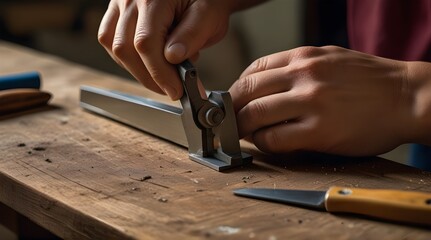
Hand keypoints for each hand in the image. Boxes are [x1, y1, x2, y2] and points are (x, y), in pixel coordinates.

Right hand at [97, 0, 233, 99]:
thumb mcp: (210, 14)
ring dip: (138, 69)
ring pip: (115, 47)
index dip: (159, 73)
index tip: (175, 90)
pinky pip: (111, 40)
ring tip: (165, 72)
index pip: (145, 43)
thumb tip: (172, 59)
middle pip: (124, 48)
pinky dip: (129, 58)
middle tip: (172, 89)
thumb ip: (192, 34)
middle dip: (149, 77)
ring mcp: (119, 3)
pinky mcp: (117, 10)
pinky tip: (150, 62)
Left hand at [230, 46, 415, 155]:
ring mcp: (312, 102)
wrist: (408, 96)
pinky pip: (276, 139)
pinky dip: (264, 143)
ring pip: (255, 115)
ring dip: (243, 128)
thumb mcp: (331, 58)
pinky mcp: (320, 131)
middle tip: (230, 122)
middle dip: (232, 110)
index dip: (237, 88)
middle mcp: (305, 75)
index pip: (254, 69)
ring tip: (246, 134)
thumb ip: (298, 67)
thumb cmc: (370, 80)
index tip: (234, 101)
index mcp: (305, 57)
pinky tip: (268, 143)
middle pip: (247, 91)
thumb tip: (266, 84)